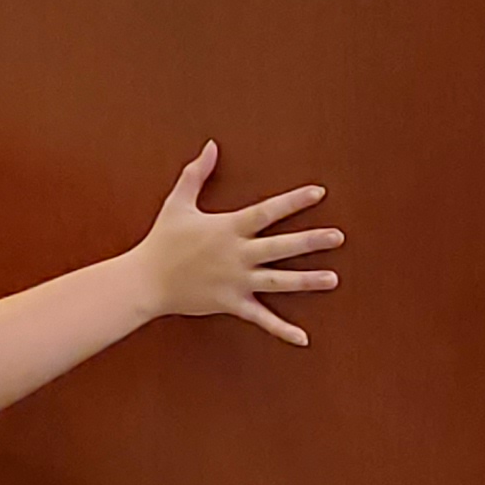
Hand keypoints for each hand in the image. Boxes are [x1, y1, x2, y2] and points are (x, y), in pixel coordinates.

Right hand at [129, 145, 343, 345]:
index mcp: (228, 228)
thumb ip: (197, 173)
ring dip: (307, 281)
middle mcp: (237, 255)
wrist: (145, 281)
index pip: (267, 212)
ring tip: (333, 280)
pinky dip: (282, 330)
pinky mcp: (231, 303)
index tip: (319, 193)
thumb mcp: (178, 203)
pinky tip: (303, 338)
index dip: (294, 201)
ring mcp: (236, 281)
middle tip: (338, 237)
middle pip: (280, 247)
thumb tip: (210, 145)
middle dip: (311, 242)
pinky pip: (261, 318)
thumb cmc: (162, 240)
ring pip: (278, 281)